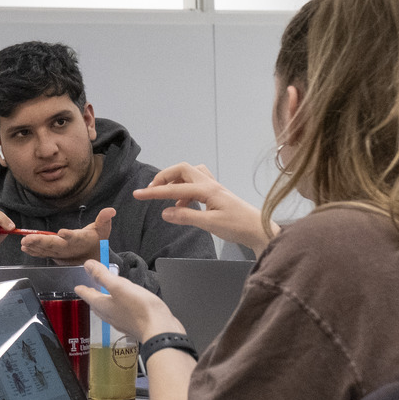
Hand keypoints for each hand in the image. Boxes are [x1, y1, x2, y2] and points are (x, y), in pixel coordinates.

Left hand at [20, 207, 114, 264]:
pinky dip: (34, 251)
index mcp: (81, 240)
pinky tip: (25, 248)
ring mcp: (60, 252)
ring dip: (34, 246)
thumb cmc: (96, 241)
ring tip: (24, 243)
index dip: (69, 236)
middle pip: (55, 245)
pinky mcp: (54, 254)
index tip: (62, 233)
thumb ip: (104, 219)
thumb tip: (111, 210)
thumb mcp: (102, 229)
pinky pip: (43, 253)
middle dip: (42, 242)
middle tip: (29, 239)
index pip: (75, 237)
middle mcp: (69, 248)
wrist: (92, 257)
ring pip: (46, 250)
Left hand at [75, 260, 182, 342]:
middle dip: (92, 297)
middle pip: (97, 305)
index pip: (89, 296)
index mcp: (104, 306)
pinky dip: (118, 308)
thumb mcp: (119, 286)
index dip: (82, 289)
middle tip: (89, 291)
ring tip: (104, 298)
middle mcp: (111, 316)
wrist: (160, 331)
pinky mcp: (135, 325)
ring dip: (104, 303)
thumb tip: (88, 265)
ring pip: (108, 311)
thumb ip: (103, 276)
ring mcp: (123, 322)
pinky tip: (125, 307)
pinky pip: (121, 315)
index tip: (77, 287)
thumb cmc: (140, 309)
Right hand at [133, 163, 275, 253]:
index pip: (174, 189)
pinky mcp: (216, 194)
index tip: (138, 195)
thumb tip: (164, 213)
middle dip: (164, 177)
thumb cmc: (239, 227)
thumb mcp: (210, 224)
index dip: (154, 192)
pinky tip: (182, 206)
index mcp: (207, 190)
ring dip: (175, 182)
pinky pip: (195, 184)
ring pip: (189, 174)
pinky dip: (184, 191)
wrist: (260, 230)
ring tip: (166, 198)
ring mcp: (214, 188)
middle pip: (181, 169)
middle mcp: (210, 184)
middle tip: (152, 190)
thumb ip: (186, 217)